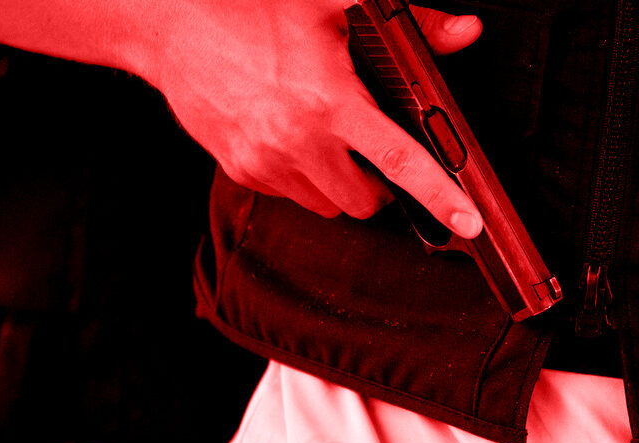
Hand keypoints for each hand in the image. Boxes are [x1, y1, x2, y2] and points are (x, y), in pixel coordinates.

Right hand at [147, 2, 483, 235]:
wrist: (171, 22)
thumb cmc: (252, 9)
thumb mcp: (337, 2)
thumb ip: (411, 22)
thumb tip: (463, 33)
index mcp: (330, 101)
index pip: (400, 161)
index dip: (439, 196)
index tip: (467, 223)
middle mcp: (297, 140)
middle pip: (366, 201)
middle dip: (379, 184)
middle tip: (371, 146)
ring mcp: (265, 162)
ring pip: (329, 205)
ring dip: (340, 183)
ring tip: (327, 136)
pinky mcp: (241, 171)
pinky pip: (291, 196)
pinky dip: (302, 177)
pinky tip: (291, 135)